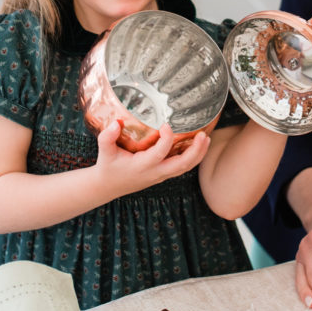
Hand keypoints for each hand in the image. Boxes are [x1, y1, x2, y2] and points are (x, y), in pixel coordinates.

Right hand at [94, 121, 208, 197]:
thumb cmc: (108, 167)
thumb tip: (116, 123)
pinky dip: (194, 158)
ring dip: (198, 155)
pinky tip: (199, 146)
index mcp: (142, 166)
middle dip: (195, 151)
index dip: (166, 139)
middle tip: (202, 135)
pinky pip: (182, 168)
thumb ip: (107, 137)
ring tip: (206, 138)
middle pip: (181, 165)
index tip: (167, 125)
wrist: (108, 187)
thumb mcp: (104, 152)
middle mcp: (155, 172)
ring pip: (185, 168)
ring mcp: (161, 175)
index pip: (159, 153)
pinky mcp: (163, 174)